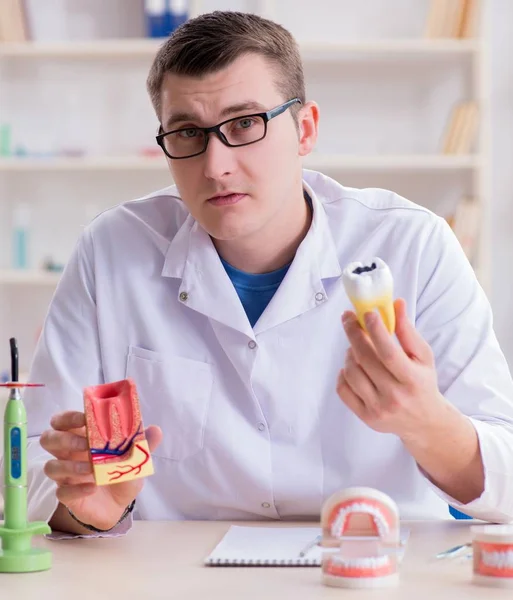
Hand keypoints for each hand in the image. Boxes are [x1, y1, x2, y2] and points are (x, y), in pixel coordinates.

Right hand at [40, 411, 161, 529]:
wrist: (118, 505)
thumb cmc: (120, 473)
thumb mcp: (135, 458)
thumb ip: (143, 443)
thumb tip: (156, 429)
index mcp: (81, 437)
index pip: (62, 421)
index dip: (68, 417)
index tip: (84, 418)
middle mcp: (68, 454)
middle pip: (48, 439)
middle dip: (63, 439)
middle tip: (85, 444)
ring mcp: (65, 476)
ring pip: (50, 466)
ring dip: (69, 465)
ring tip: (91, 469)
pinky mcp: (66, 496)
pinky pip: (61, 492)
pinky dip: (76, 489)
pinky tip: (92, 487)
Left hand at [337, 297, 446, 439]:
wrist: (424, 421)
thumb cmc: (422, 383)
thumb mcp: (423, 356)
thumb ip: (408, 331)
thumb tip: (396, 304)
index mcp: (413, 380)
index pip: (389, 353)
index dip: (375, 330)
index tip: (366, 313)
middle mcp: (395, 397)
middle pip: (366, 360)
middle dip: (354, 334)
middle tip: (349, 318)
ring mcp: (378, 409)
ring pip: (351, 372)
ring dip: (349, 353)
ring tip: (356, 347)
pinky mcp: (365, 417)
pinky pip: (343, 389)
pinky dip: (343, 373)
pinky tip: (353, 366)